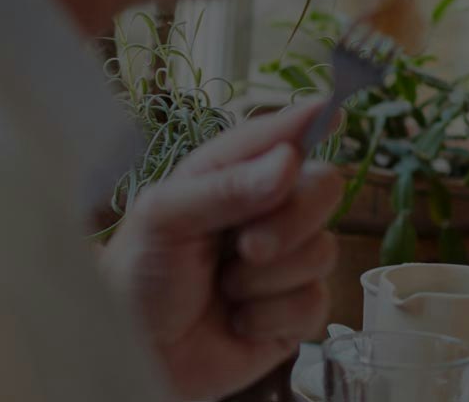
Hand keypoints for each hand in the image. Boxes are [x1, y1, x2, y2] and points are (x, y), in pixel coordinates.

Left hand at [101, 100, 341, 400]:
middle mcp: (267, 211)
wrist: (136, 357)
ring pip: (323, 251)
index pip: (282, 136)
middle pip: (325, 188)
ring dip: (267, 279)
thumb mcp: (163, 220)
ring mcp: (285, 261)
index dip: (310, 122)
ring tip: (224, 290)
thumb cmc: (136, 279)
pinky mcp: (294, 310)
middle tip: (248, 246)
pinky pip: (314, 302)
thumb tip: (289, 162)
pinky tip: (237, 320)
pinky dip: (270, 316)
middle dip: (291, 221)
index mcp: (232, 174)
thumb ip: (225, 188)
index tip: (332, 111)